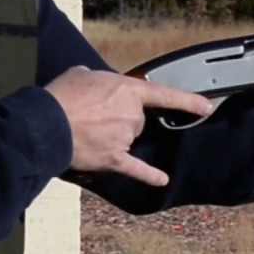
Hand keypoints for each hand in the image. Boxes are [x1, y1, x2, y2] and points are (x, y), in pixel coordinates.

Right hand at [44, 66, 213, 186]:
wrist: (47, 123)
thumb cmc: (63, 96)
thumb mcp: (82, 74)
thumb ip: (99, 80)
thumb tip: (97, 87)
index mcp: (128, 90)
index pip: (164, 94)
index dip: (187, 101)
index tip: (206, 107)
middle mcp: (131, 115)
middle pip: (136, 120)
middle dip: (119, 118)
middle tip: (93, 115)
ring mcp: (125, 139)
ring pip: (129, 139)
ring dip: (113, 136)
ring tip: (87, 130)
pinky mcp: (114, 159)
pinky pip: (136, 169)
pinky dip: (149, 175)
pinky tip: (161, 179)